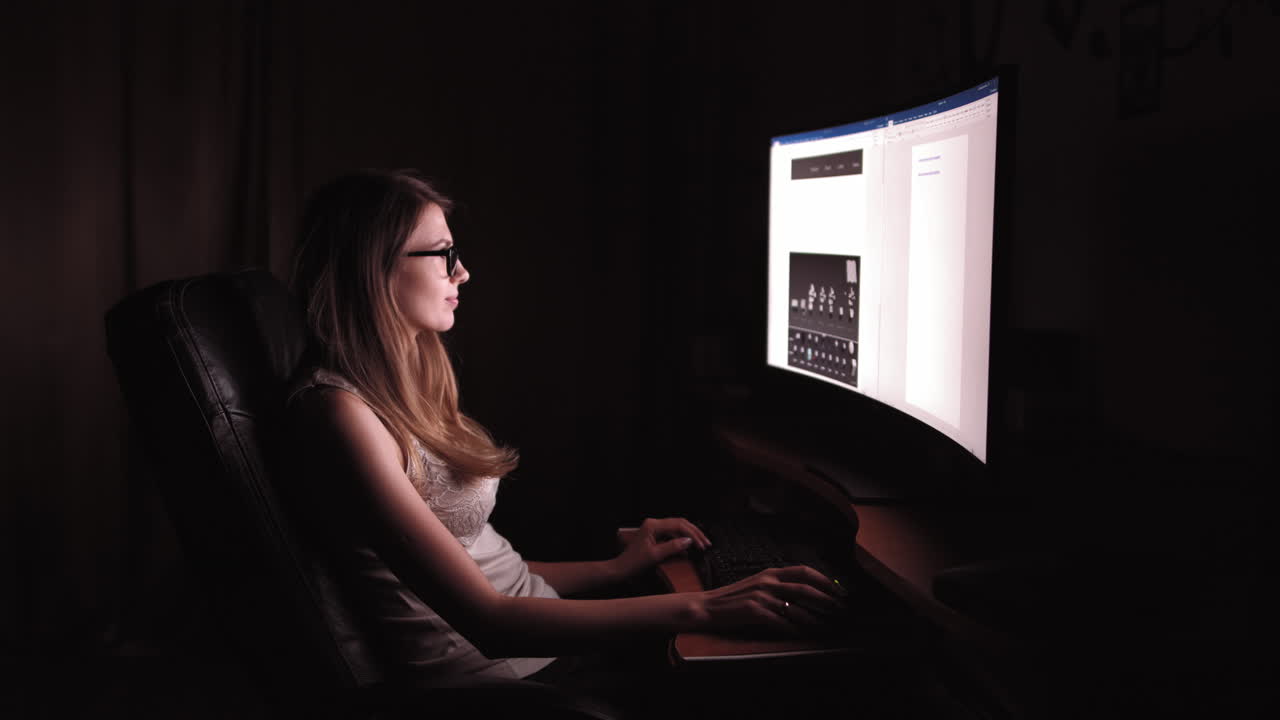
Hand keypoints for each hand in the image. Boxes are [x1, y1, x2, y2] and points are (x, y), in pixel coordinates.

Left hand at [613, 517, 710, 579]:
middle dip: (694, 533)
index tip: (702, 545)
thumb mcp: (655, 556)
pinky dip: (682, 540)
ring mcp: (654, 529)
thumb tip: (689, 541)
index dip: (692, 534)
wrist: (621, 569)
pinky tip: (689, 548)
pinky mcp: (655, 535)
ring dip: (689, 536)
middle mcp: (653, 523)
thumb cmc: (634, 563)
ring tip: (701, 545)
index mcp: (652, 525)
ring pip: (677, 528)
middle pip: (679, 523)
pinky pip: (672, 534)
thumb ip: (673, 547)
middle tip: (706, 543)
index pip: (678, 525)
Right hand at [699, 565, 846, 637]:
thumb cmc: (734, 598)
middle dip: (826, 600)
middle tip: (840, 610)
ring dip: (815, 619)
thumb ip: (778, 585)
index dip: (824, 580)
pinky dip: (795, 630)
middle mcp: (768, 582)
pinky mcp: (755, 612)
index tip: (838, 590)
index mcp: (770, 573)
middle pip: (805, 589)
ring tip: (826, 626)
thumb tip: (806, 592)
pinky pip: (781, 623)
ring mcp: (761, 596)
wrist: (708, 607)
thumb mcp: (757, 584)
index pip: (803, 571)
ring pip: (797, 608)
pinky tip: (803, 635)